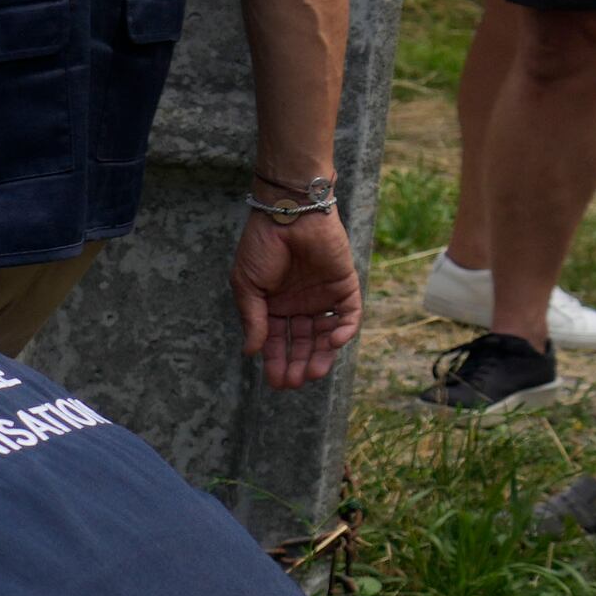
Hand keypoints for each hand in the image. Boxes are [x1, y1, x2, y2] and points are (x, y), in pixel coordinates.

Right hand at [231, 204, 358, 388]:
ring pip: (326, 335)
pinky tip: (332, 341)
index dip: (276, 361)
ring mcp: (323, 296)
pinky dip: (344, 330)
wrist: (291, 213)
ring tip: (314, 373)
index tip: (275, 382)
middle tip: (295, 383)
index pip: (276, 340)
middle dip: (299, 364)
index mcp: (273, 305)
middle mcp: (299, 304)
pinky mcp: (345, 286)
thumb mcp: (247, 285)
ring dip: (322, 355)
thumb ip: (253, 319)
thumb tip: (251, 352)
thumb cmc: (262, 245)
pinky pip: (348, 315)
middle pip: (302, 342)